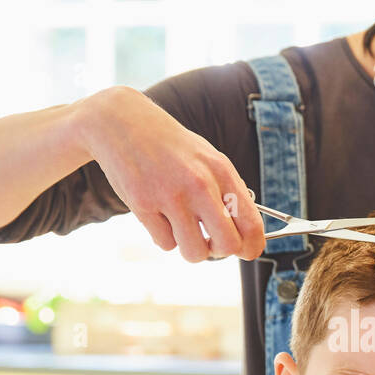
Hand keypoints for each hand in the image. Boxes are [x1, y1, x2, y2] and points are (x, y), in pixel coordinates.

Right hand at [80, 85, 267, 263]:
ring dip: (190, 248)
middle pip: (227, 245)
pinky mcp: (143, 205)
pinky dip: (164, 237)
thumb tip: (246, 233)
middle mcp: (200, 185)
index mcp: (222, 172)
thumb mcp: (207, 159)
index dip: (252, 247)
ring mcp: (170, 196)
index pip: (252, 224)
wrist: (123, 123)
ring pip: (195, 252)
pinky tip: (159, 215)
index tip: (245, 251)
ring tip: (182, 229)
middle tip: (209, 241)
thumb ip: (228, 191)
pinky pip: (165, 244)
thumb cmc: (171, 147)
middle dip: (220, 252)